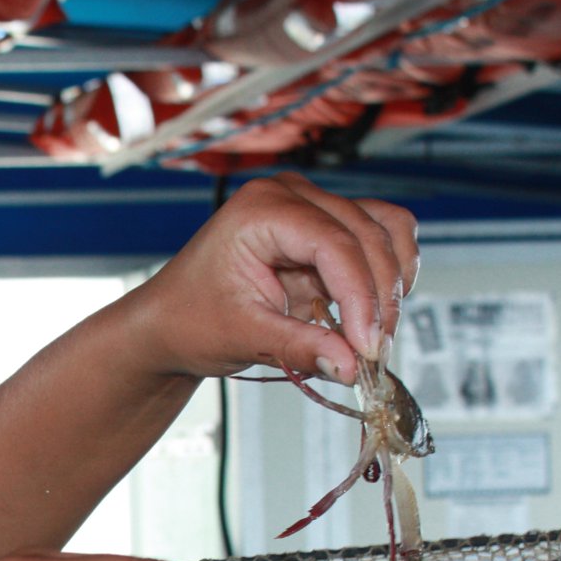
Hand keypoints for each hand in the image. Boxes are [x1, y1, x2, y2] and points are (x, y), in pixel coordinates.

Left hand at [134, 173, 420, 384]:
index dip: (361, 297)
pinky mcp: (325, 228)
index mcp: (262, 209)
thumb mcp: (242, 337)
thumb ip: (300, 347)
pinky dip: (385, 274)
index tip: (368, 347)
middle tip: (374, 353)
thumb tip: (352, 364)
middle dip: (379, 297)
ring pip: (383, 230)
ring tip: (373, 336)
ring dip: (390, 283)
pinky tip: (371, 312)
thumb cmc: (190, 319)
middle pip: (367, 235)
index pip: (335, 244)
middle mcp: (291, 196)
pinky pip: (378, 238)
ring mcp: (311, 206)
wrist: (170, 321)